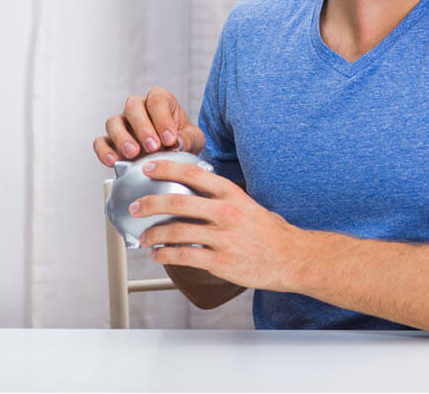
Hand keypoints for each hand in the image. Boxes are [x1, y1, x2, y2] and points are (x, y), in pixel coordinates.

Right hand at [93, 87, 205, 166]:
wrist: (170, 157)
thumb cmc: (181, 141)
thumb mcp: (193, 139)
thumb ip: (188, 139)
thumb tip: (178, 143)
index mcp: (160, 99)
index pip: (157, 100)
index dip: (162, 119)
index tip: (170, 139)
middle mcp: (138, 107)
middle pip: (132, 107)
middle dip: (143, 127)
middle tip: (153, 147)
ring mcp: (122, 123)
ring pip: (113, 122)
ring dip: (122, 138)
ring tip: (134, 154)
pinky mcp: (109, 140)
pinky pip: (100, 142)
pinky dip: (105, 152)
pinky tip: (115, 161)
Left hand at [133, 158, 304, 291]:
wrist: (291, 258)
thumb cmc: (273, 233)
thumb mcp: (250, 206)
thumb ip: (226, 200)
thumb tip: (201, 196)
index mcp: (232, 195)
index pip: (194, 175)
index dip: (168, 169)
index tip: (150, 167)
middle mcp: (226, 213)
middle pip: (178, 203)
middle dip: (150, 204)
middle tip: (136, 206)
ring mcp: (222, 238)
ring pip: (176, 232)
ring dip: (153, 234)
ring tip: (144, 237)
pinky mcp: (219, 261)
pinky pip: (184, 256)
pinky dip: (165, 255)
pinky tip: (159, 254)